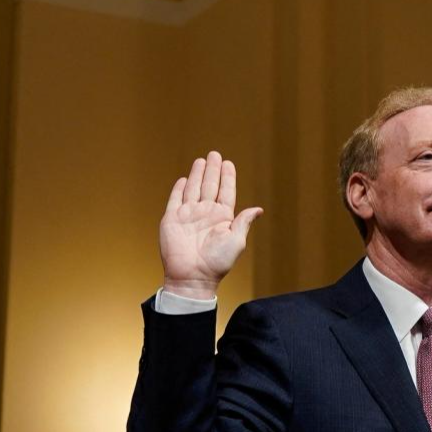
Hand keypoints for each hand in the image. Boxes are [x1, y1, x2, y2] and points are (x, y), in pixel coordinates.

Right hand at [159, 151, 262, 299]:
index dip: (227, 177)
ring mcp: (188, 215)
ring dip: (197, 174)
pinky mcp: (172, 219)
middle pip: (210, 185)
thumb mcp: (236, 241)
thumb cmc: (217, 262)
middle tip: (214, 154)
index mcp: (222, 217)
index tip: (228, 163)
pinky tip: (184, 179)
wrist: (192, 277)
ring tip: (201, 160)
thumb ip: (243, 222)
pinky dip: (179, 189)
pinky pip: (175, 200)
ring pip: (193, 189)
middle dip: (212, 170)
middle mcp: (205, 214)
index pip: (226, 191)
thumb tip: (259, 209)